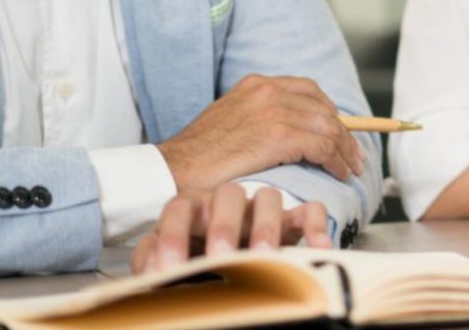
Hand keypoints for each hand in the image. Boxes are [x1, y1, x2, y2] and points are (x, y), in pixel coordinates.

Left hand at [131, 185, 332, 274]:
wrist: (219, 263)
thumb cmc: (190, 260)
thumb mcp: (164, 262)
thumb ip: (153, 263)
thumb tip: (150, 274)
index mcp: (191, 208)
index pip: (178, 209)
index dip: (173, 236)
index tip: (169, 269)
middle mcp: (227, 202)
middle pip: (227, 195)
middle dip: (224, 226)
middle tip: (221, 257)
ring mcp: (262, 208)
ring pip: (269, 197)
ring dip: (266, 226)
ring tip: (264, 257)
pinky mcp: (292, 220)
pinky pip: (310, 210)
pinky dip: (316, 227)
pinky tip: (318, 250)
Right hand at [157, 74, 364, 191]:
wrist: (172, 170)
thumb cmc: (199, 157)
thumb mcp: (233, 123)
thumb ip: (262, 119)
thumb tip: (295, 133)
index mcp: (256, 84)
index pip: (309, 91)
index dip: (330, 114)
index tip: (342, 133)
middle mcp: (267, 90)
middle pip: (323, 107)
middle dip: (344, 132)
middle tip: (353, 154)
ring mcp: (273, 110)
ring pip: (328, 126)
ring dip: (345, 149)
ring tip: (351, 167)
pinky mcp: (278, 134)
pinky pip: (322, 145)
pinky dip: (336, 160)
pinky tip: (340, 173)